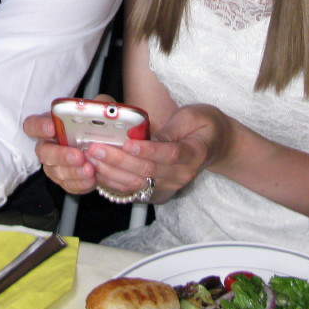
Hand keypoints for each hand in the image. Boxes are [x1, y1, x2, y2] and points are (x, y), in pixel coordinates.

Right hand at [24, 111, 97, 195]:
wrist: (105, 148)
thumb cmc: (96, 126)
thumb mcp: (98, 111)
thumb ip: (97, 107)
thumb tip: (99, 108)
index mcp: (50, 125)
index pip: (33, 125)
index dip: (39, 126)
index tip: (51, 127)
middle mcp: (48, 146)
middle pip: (43, 152)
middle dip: (60, 154)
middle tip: (77, 155)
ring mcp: (55, 165)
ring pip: (55, 171)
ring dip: (73, 171)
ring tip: (89, 169)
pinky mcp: (65, 180)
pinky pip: (68, 184)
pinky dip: (80, 183)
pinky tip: (91, 179)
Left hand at [86, 104, 232, 201]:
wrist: (217, 147)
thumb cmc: (204, 126)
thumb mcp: (193, 116)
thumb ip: (172, 127)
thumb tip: (146, 135)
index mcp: (193, 153)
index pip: (169, 154)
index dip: (147, 150)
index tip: (127, 144)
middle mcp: (181, 175)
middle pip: (148, 172)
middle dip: (119, 161)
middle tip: (96, 148)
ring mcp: (170, 187)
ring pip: (138, 185)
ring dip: (112, 174)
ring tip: (91, 159)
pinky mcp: (158, 193)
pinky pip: (134, 192)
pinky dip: (114, 183)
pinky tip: (97, 172)